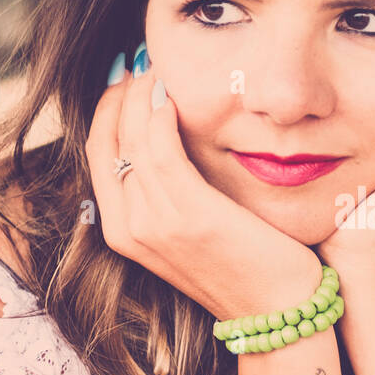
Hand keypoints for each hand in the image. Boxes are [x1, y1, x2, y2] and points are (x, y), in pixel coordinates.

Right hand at [85, 52, 321, 320]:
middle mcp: (129, 229)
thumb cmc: (244, 263)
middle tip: (143, 63)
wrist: (276, 311)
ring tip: (160, 71)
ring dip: (140, 95)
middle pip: (105, 139)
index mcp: (122, 233)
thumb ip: (171, 191)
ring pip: (131, 138)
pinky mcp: (190, 216)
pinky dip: (161, 115)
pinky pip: (161, 149)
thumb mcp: (193, 227)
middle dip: (118, 94)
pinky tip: (173, 94)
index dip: (107, 109)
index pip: (98, 152)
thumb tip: (165, 139)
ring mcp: (156, 225)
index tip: (128, 79)